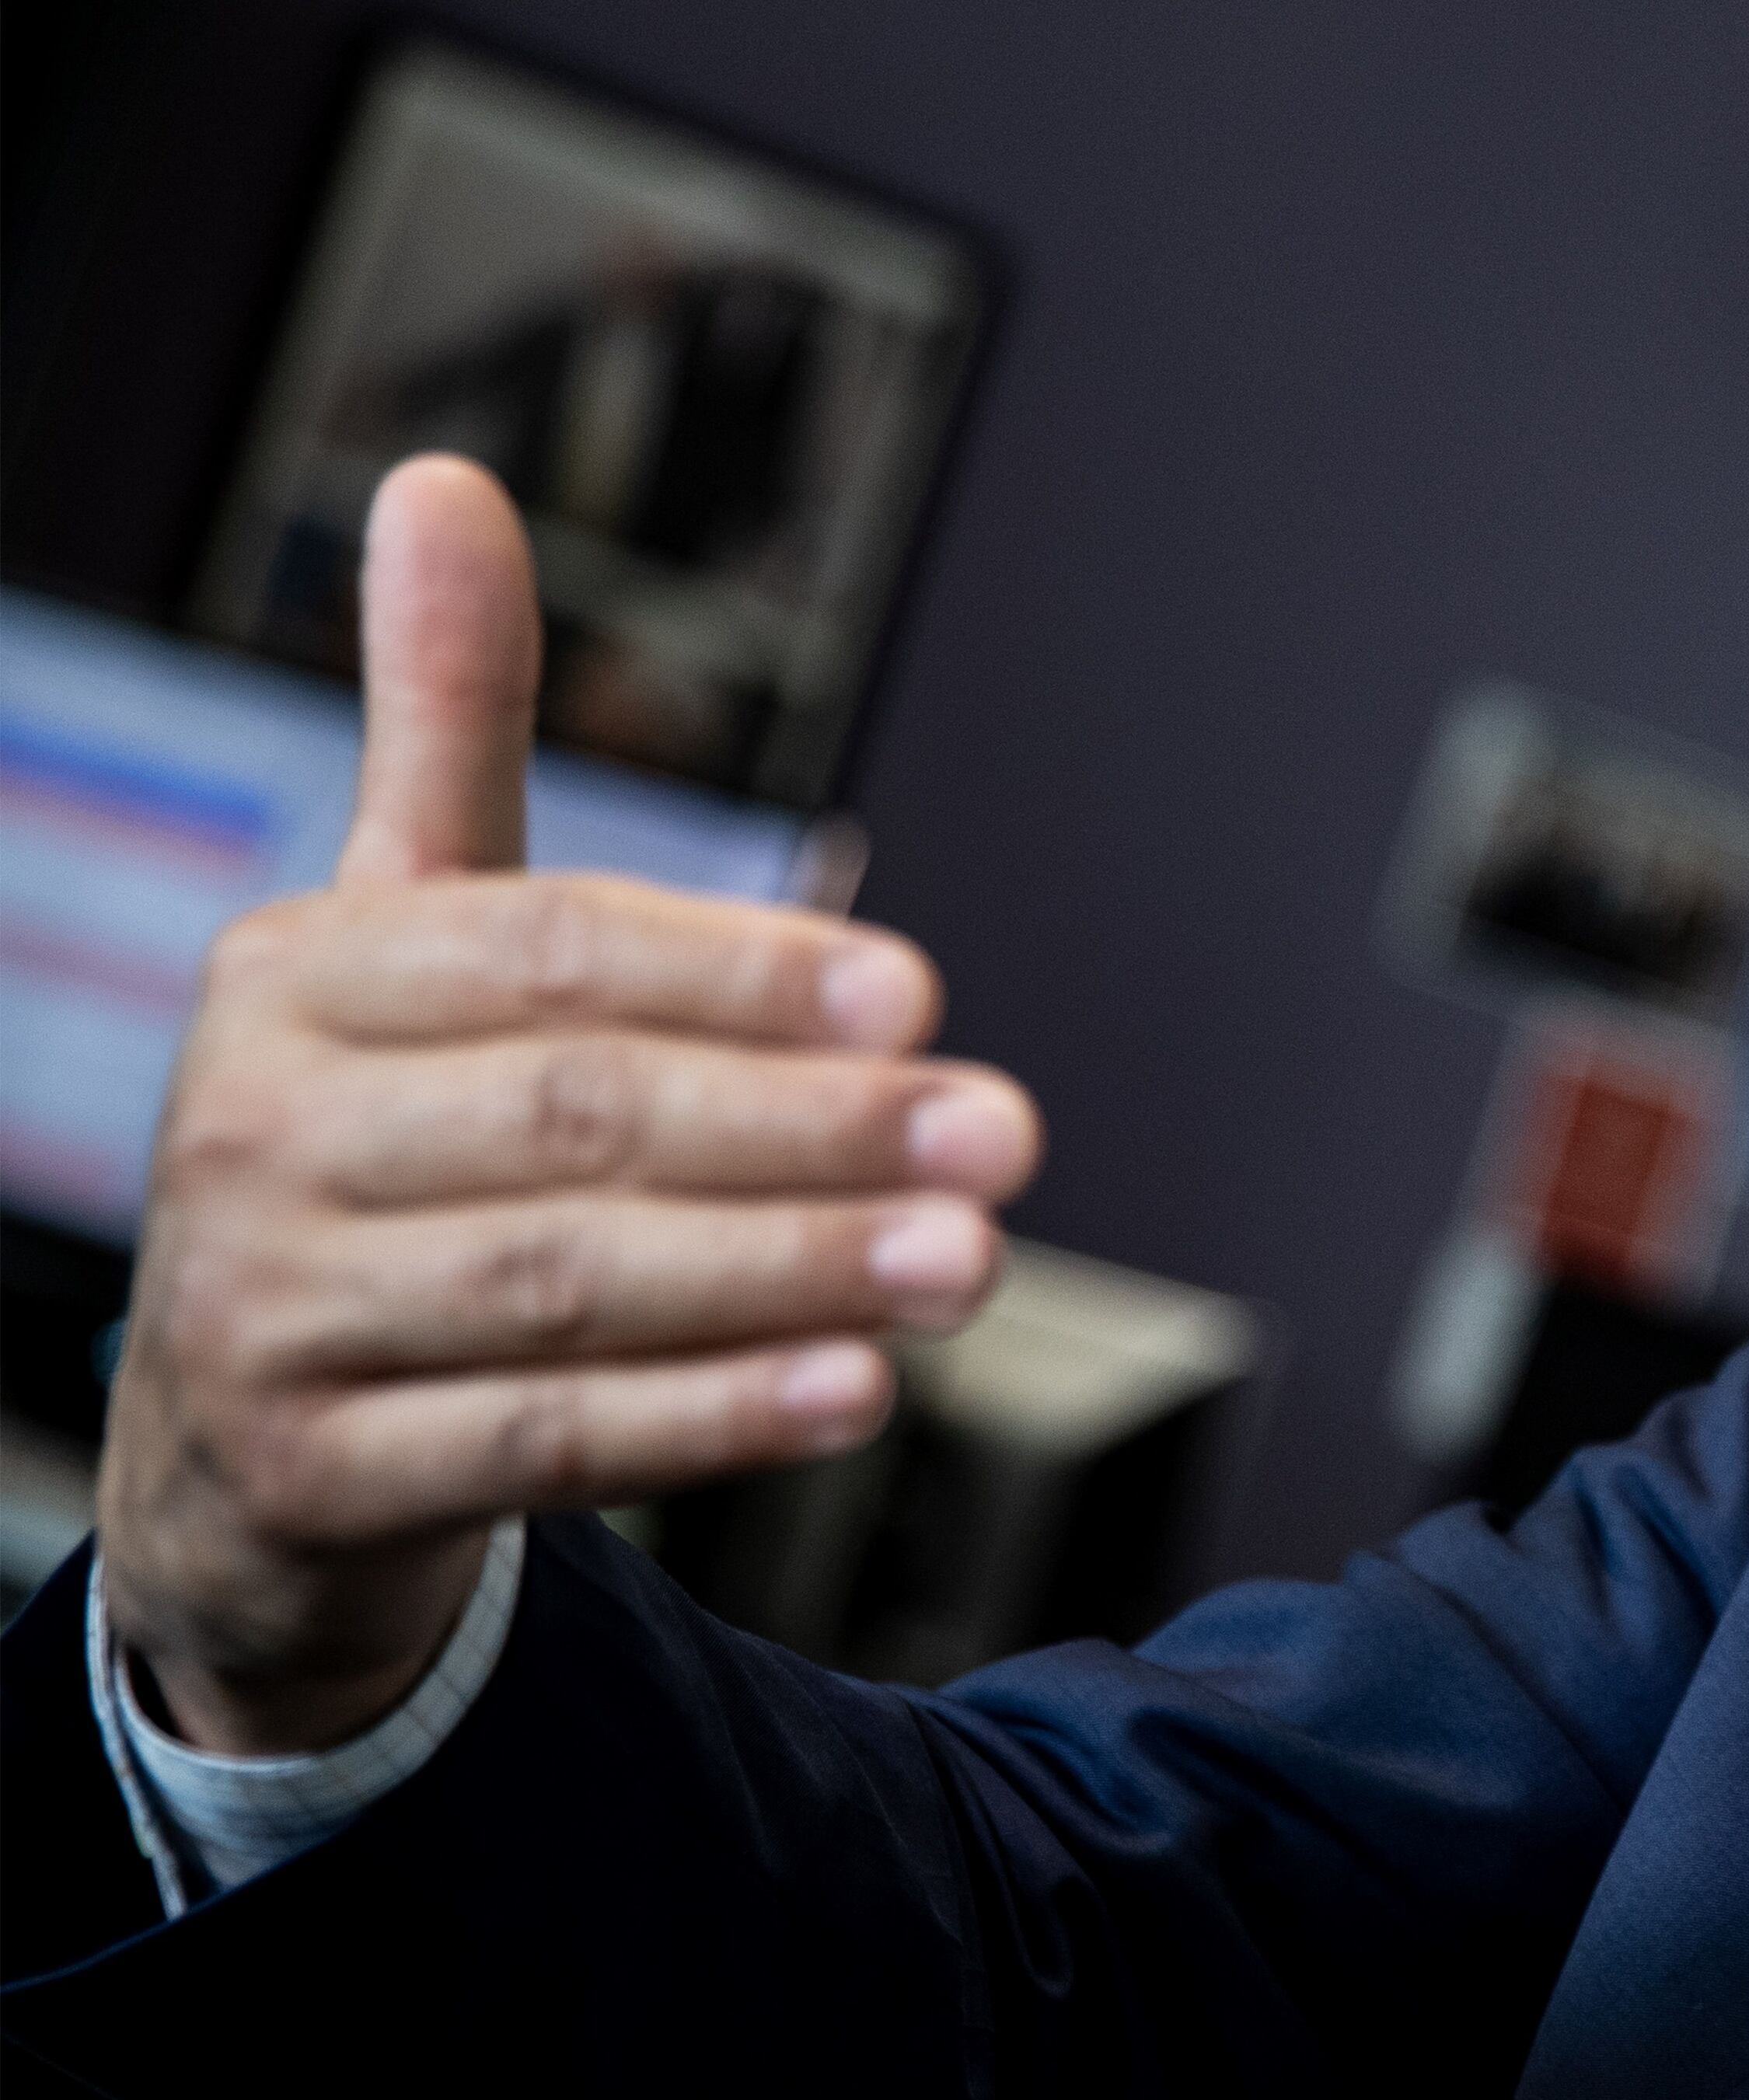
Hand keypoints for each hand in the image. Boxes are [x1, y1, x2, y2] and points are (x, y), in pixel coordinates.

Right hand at [94, 457, 1041, 1755]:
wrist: (246, 1443)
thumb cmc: (378, 1151)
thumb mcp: (399, 940)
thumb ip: (445, 734)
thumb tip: (443, 482)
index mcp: (294, 978)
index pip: (552, 957)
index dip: (747, 976)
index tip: (921, 997)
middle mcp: (255, 1133)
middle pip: (581, 1119)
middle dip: (813, 1132)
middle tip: (1007, 1137)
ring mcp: (264, 1313)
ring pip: (572, 1285)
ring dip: (792, 1274)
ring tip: (969, 1263)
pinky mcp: (310, 1473)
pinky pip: (538, 1441)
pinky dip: (709, 1418)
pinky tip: (858, 1392)